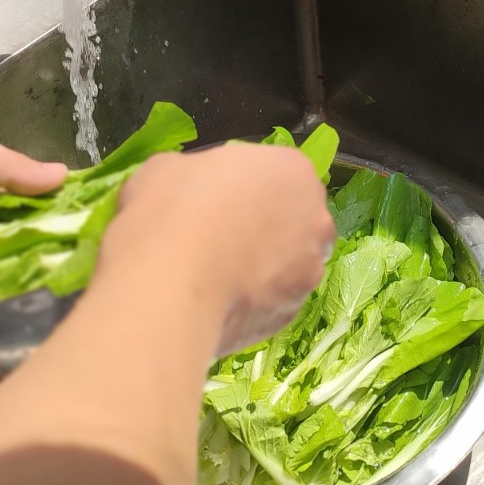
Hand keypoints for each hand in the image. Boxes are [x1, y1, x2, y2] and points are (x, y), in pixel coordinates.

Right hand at [104, 144, 334, 353]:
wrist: (170, 286)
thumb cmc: (174, 209)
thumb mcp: (167, 168)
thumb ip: (196, 175)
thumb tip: (190, 191)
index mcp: (293, 170)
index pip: (278, 173)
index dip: (245, 188)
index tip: (216, 201)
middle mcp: (315, 220)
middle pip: (294, 219)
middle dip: (265, 227)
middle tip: (221, 237)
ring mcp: (310, 271)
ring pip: (289, 265)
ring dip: (263, 267)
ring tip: (216, 276)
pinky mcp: (291, 315)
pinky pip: (274, 302)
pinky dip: (253, 302)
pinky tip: (218, 302)